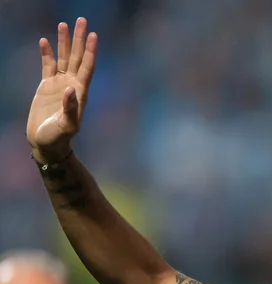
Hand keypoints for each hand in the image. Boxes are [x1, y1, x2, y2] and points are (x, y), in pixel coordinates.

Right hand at [26, 18, 97, 162]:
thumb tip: (70, 89)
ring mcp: (60, 84)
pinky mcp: (47, 86)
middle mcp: (72, 85)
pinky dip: (47, 54)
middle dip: (79, 39)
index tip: (94, 35)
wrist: (46, 142)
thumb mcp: (67, 125)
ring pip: (63, 58)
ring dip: (64, 42)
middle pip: (77, 57)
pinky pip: (48, 65)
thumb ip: (70, 108)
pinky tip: (44, 41)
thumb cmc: (59, 137)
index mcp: (80, 92)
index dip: (90, 51)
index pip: (87, 67)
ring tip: (63, 25)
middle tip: (81, 20)